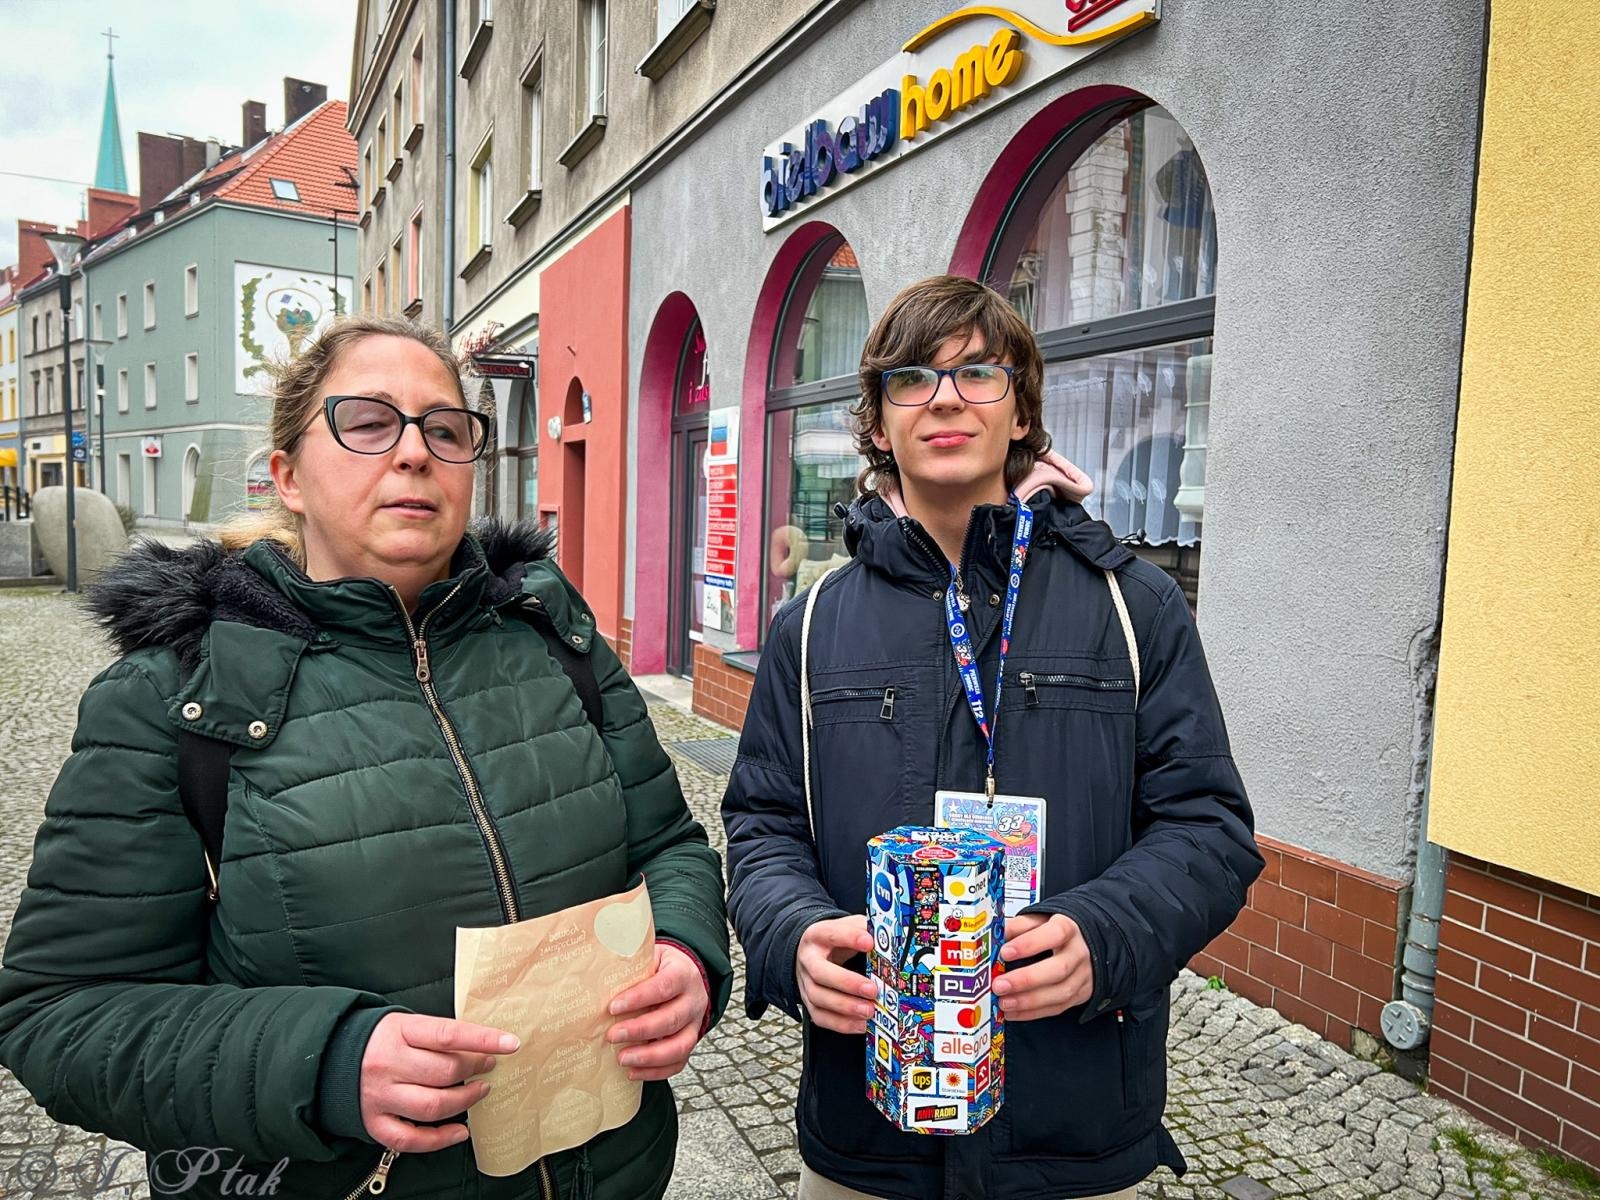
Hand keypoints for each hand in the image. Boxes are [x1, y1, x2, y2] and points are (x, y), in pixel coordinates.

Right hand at [359, 1014, 519, 1151]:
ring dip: (465, 1100)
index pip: (449, 1035)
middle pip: (444, 1072)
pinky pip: (412, 1139)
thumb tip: (484, 1045)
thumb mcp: (406, 1024)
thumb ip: (439, 1035)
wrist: (330, 1059)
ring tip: (479, 1091)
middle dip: (476, 1069)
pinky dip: (440, 1138)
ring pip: (433, 1106)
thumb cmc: (381, 1040)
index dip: (483, 1040)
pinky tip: (460, 1130)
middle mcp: (387, 1064)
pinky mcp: (374, 1123)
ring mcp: (380, 1096)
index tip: (511, 1044)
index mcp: (399, 1031)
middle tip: (489, 1066)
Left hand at [607, 943, 709, 1081]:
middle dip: (640, 1030)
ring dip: (649, 1057)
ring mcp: (694, 1024)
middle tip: (612, 1036)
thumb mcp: (649, 955)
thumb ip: (630, 962)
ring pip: (679, 1046)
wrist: (687, 974)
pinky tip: (633, 1072)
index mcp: (682, 973)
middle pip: (671, 1019)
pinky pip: (678, 1063)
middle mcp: (693, 1000)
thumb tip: (595, 970)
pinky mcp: (690, 1041)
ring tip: (622, 1059)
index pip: (663, 986)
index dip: (639, 998)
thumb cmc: (660, 966)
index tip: (613, 1007)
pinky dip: (655, 1071)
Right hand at [795, 915, 876, 1033]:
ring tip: (869, 1010)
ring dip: (846, 1007)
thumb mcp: (848, 927)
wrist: (811, 952)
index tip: (870, 943)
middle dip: (847, 982)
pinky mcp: (809, 1002)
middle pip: (820, 972)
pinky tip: (861, 1024)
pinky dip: (842, 1024)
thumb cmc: (835, 941)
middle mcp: (808, 959)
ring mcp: (805, 982)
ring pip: (818, 997)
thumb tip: (889, 936)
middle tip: (872, 990)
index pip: (831, 934)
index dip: (849, 938)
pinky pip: (821, 1017)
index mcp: (818, 936)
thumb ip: (865, 929)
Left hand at [994, 913, 1093, 1020]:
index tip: (1005, 952)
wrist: (1083, 945)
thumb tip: (993, 935)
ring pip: (1060, 993)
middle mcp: (1079, 953)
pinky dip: (1032, 1013)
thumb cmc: (1054, 932)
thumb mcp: (1037, 921)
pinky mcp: (1080, 995)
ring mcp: (1082, 976)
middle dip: (1026, 979)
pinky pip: (1057, 1008)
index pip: (1054, 934)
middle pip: (1059, 969)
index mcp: (1068, 928)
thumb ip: (1017, 927)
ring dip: (1029, 1001)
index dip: (1030, 944)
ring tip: (1003, 1002)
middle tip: (1000, 985)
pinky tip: (1012, 1012)